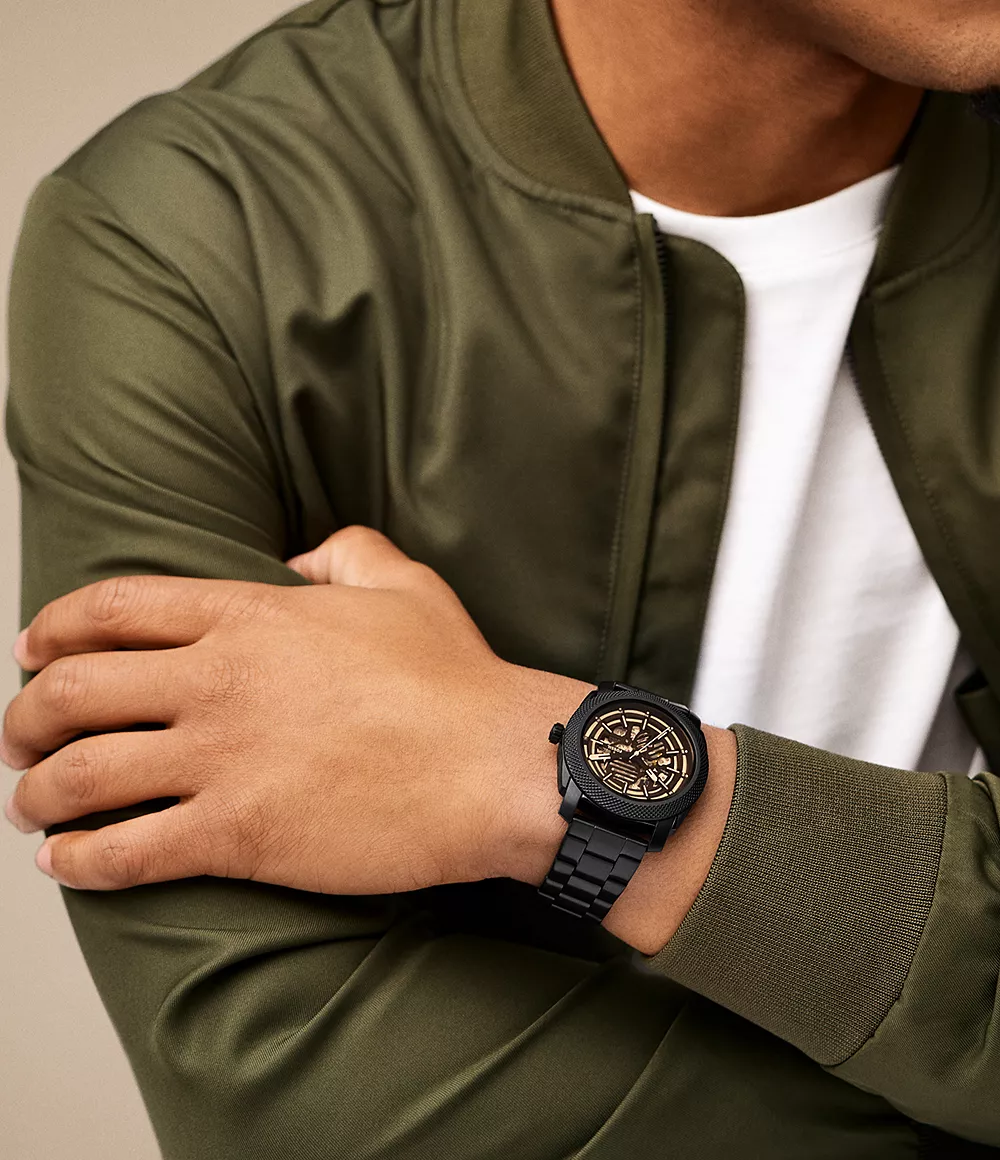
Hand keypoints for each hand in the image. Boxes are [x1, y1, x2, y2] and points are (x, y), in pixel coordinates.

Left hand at [1, 527, 591, 894]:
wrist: (494, 767)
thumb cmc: (456, 682)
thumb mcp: (405, 585)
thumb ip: (346, 551)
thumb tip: (304, 552)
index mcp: (251, 617)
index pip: (113, 609)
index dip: (53, 627)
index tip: (33, 648)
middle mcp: (218, 682)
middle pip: (73, 690)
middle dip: (25, 716)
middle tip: (21, 736)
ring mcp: (222, 760)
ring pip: (81, 774)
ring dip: (37, 791)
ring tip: (30, 804)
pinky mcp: (238, 834)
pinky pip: (125, 852)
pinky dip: (80, 860)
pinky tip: (69, 862)